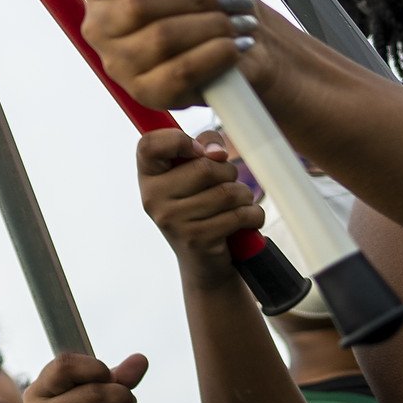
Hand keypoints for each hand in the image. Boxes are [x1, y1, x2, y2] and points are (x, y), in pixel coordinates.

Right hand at [81, 0, 267, 108]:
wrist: (247, 35)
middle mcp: (100, 28)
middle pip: (137, 3)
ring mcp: (120, 64)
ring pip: (162, 38)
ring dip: (211, 25)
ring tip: (235, 22)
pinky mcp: (147, 94)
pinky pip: (180, 72)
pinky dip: (215, 54)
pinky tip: (232, 46)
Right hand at [135, 129, 263, 293]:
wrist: (203, 263)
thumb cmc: (201, 208)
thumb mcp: (194, 174)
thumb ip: (203, 147)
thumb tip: (217, 153)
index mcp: (148, 177)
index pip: (148, 144)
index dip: (177, 139)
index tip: (198, 151)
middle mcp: (152, 198)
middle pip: (206, 167)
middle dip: (229, 173)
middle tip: (226, 186)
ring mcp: (173, 220)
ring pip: (228, 191)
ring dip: (244, 196)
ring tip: (236, 206)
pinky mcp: (197, 239)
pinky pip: (240, 215)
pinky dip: (253, 216)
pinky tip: (245, 222)